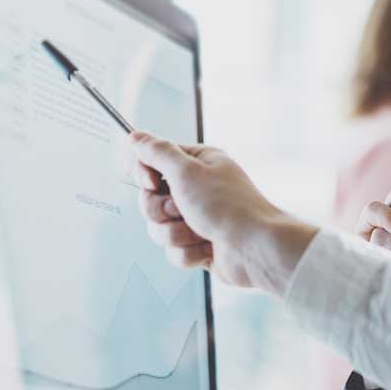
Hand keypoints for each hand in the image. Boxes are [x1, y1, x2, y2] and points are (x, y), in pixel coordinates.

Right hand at [128, 132, 315, 295]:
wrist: (255, 249)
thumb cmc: (227, 206)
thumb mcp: (187, 171)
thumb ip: (157, 153)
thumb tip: (135, 136)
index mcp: (197, 163)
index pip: (152, 162)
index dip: (145, 175)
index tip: (152, 183)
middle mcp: (197, 188)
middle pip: (150, 200)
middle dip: (161, 211)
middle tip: (181, 210)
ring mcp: (198, 218)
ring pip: (159, 228)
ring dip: (175, 234)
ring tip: (199, 232)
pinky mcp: (199, 245)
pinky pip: (174, 251)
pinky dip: (188, 253)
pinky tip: (207, 249)